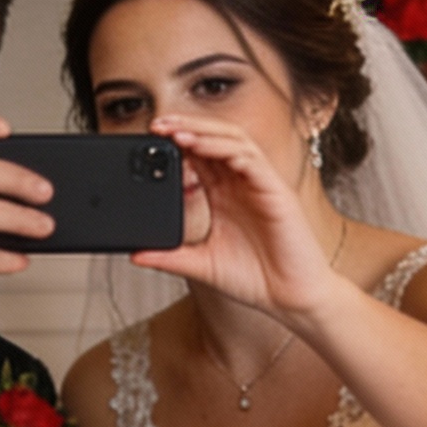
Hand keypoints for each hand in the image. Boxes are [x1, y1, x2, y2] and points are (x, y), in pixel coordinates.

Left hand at [133, 117, 342, 321]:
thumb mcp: (202, 265)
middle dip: (185, 128)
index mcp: (225, 194)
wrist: (291, 299)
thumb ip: (170, 257)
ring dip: (205, 133)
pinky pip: (253, 161)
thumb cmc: (256, 279)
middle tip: (156, 126)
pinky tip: (207, 149)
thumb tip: (135, 255)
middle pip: (214, 139)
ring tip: (176, 132)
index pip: (199, 155)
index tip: (148, 140)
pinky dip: (229, 150)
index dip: (175, 142)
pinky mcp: (278, 192)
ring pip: (234, 142)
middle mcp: (243, 184)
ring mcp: (261, 184)